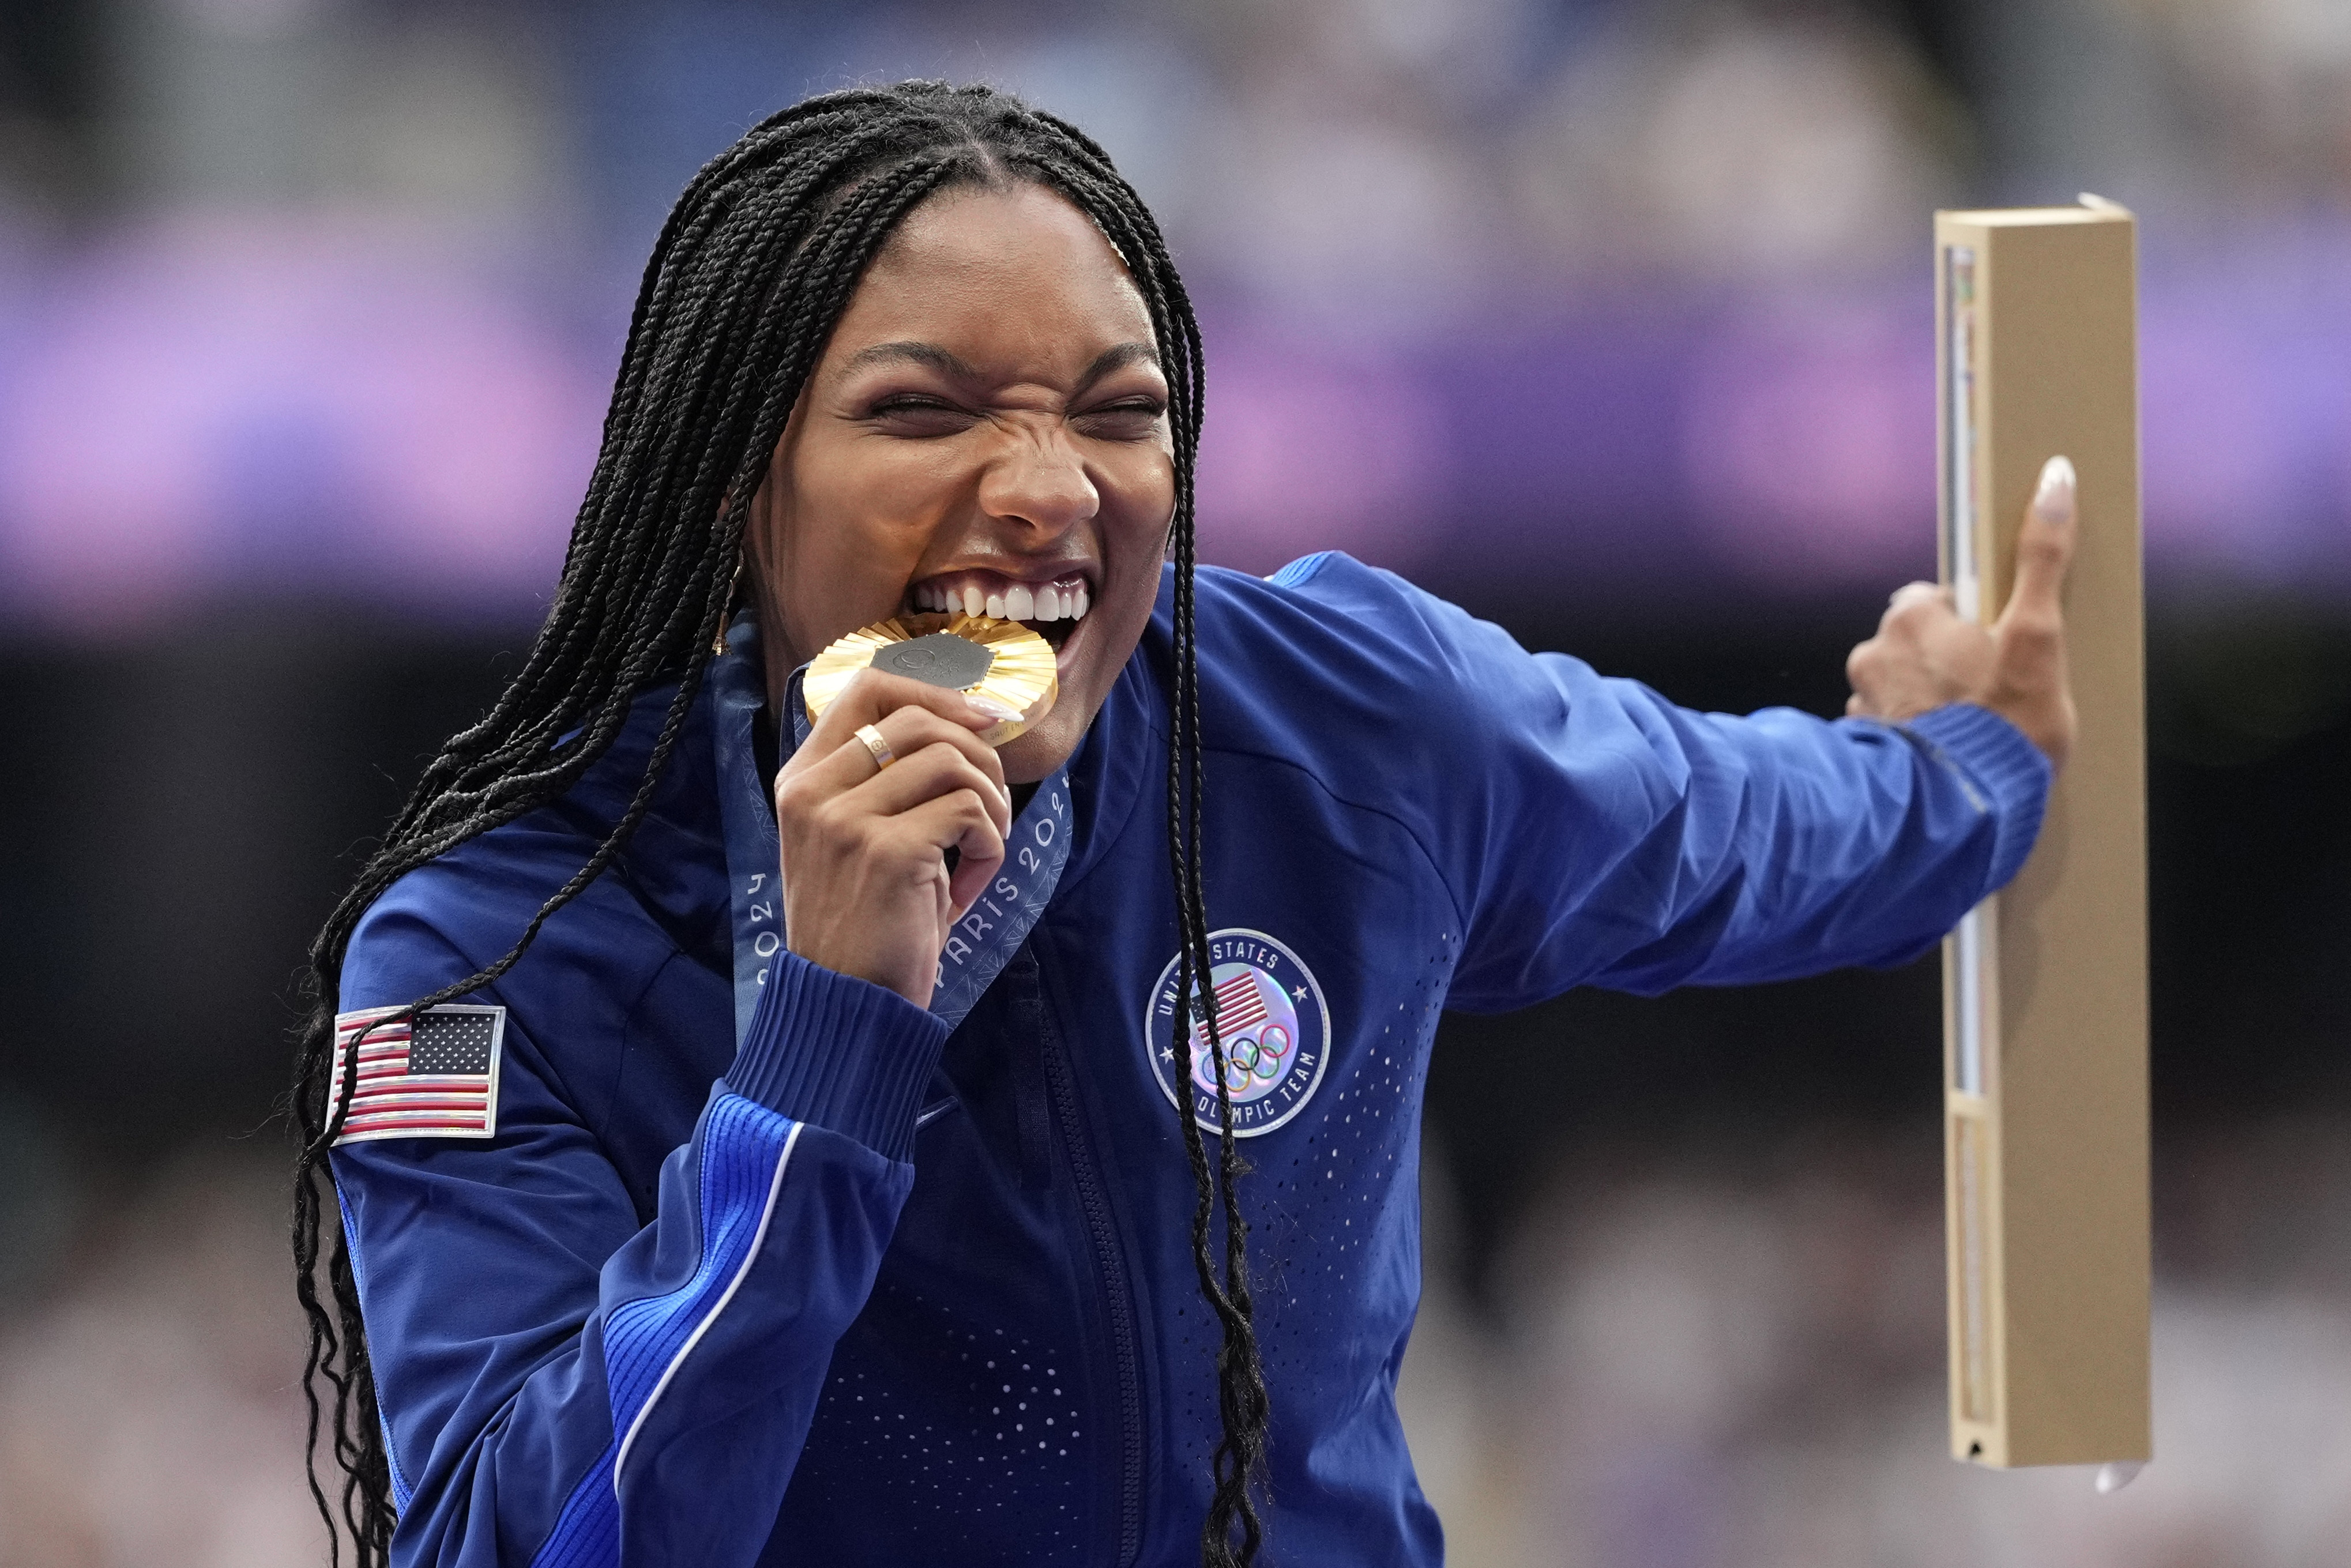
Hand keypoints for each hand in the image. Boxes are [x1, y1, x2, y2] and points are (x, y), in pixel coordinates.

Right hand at [773, 670, 1016, 1004]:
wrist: (846, 1003)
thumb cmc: (863, 923)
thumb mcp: (854, 839)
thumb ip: (884, 781)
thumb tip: (966, 720)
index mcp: (801, 779)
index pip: (866, 688)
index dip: (934, 691)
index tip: (981, 719)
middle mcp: (814, 790)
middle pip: (919, 718)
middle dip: (978, 753)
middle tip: (993, 804)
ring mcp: (845, 819)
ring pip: (951, 760)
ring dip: (991, 803)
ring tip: (985, 846)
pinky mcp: (887, 850)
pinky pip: (968, 812)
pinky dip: (988, 846)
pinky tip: (972, 883)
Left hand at [1845, 455, 2078, 769]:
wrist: (1963, 804)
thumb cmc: (2005, 718)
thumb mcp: (2039, 633)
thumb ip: (2043, 557)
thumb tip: (2054, 480)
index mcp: (1909, 618)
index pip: (1935, 601)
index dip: (1970, 623)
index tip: (1996, 650)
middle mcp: (1872, 652)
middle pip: (1913, 643)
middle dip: (1944, 661)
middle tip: (1987, 694)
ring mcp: (1861, 700)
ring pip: (1899, 684)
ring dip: (1925, 699)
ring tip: (1967, 729)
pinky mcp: (1860, 745)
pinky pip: (1888, 727)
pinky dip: (1910, 734)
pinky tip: (1942, 753)